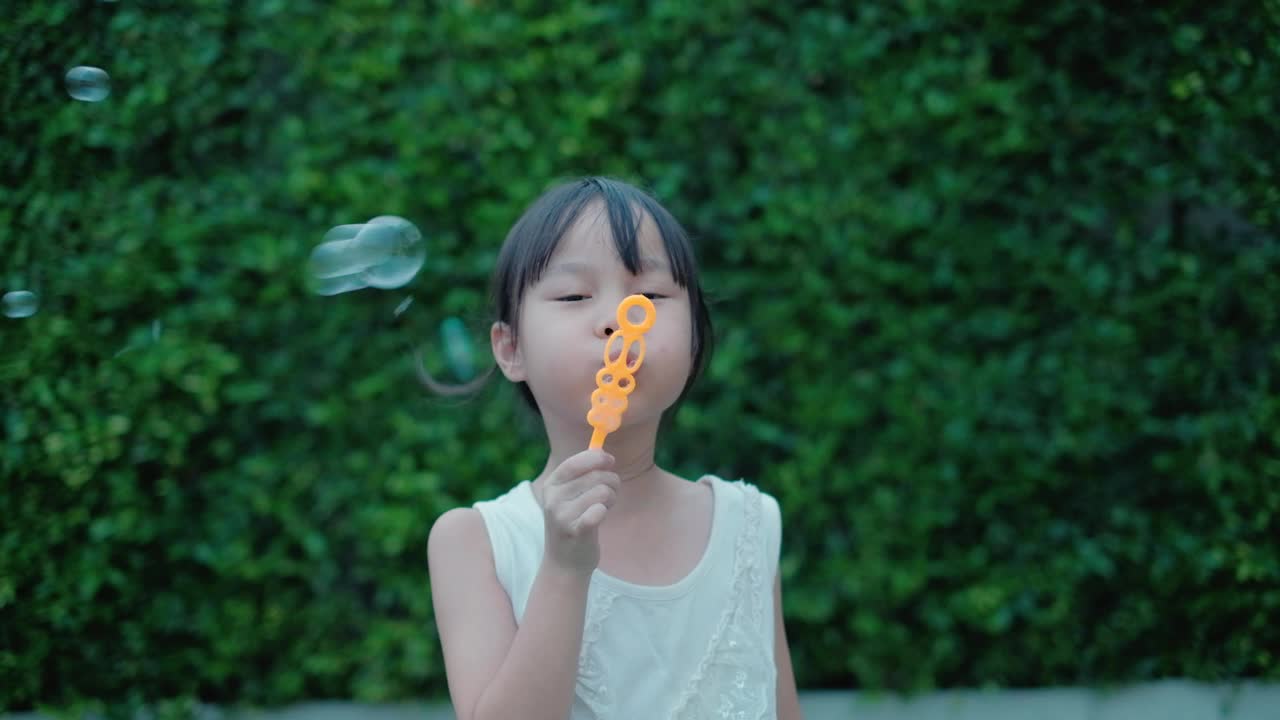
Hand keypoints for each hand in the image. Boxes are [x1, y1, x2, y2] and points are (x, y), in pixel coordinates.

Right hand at [536, 449, 619, 576]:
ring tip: (603, 508)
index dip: (596, 458)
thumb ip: (583, 473)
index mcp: (551, 485)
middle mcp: (553, 499)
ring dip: (610, 499)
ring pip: (602, 492)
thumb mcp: (570, 496)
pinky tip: (599, 518)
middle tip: (609, 495)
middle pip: (595, 476)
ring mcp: (561, 516)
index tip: (611, 461)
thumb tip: (601, 450)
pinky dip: (603, 512)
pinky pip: (598, 511)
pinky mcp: (574, 532)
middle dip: (611, 482)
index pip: (575, 462)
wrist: (565, 563)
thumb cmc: (574, 522)